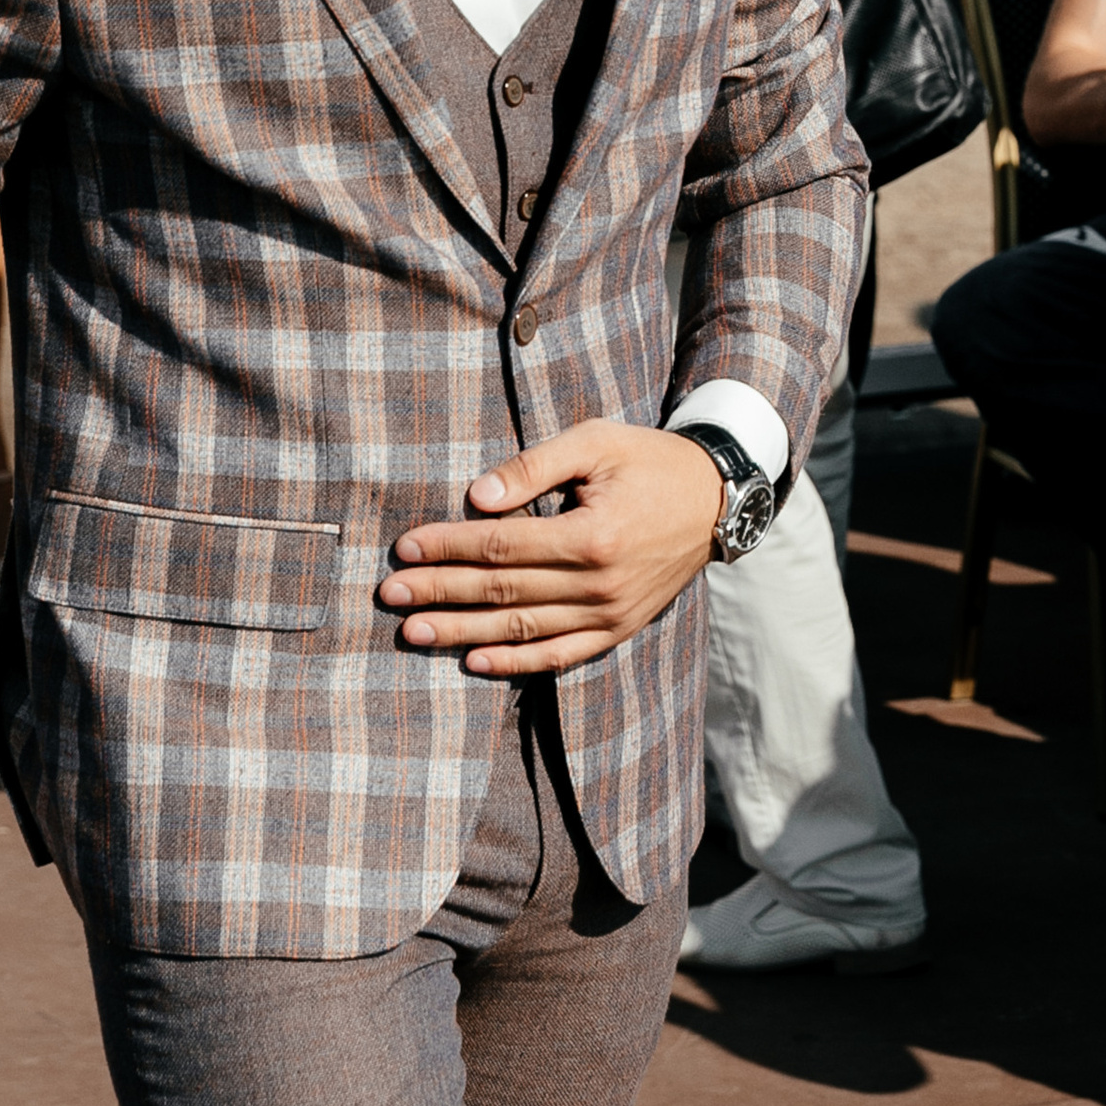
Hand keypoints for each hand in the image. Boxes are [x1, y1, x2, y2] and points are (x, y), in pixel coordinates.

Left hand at [379, 422, 728, 673]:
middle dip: (440, 593)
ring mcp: (611, 614)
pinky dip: (517, 664)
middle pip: (503, 593)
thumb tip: (477, 497)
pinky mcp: (619, 629)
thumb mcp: (595, 442)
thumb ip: (534, 466)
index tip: (404, 548)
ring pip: (524, 631)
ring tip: (414, 634)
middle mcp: (600, 583)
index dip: (448, 548)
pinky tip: (475, 662)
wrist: (714, 499)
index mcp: (591, 535)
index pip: (501, 547)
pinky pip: (561, 655)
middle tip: (390, 597)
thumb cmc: (647, 460)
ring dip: (463, 633)